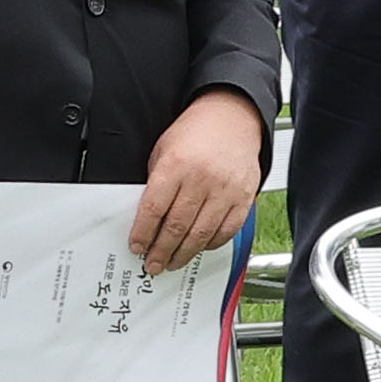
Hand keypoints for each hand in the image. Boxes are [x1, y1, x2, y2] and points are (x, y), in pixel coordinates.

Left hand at [128, 90, 265, 273]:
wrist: (233, 117)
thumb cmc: (195, 132)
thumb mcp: (163, 149)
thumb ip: (156, 182)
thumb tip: (146, 217)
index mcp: (176, 165)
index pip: (154, 209)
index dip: (143, 233)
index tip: (136, 247)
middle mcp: (202, 179)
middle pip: (177, 226)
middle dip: (161, 250)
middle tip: (152, 264)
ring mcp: (226, 191)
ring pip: (201, 234)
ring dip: (184, 254)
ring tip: (171, 262)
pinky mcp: (244, 198)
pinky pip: (226, 231)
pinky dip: (210, 244)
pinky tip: (198, 248)